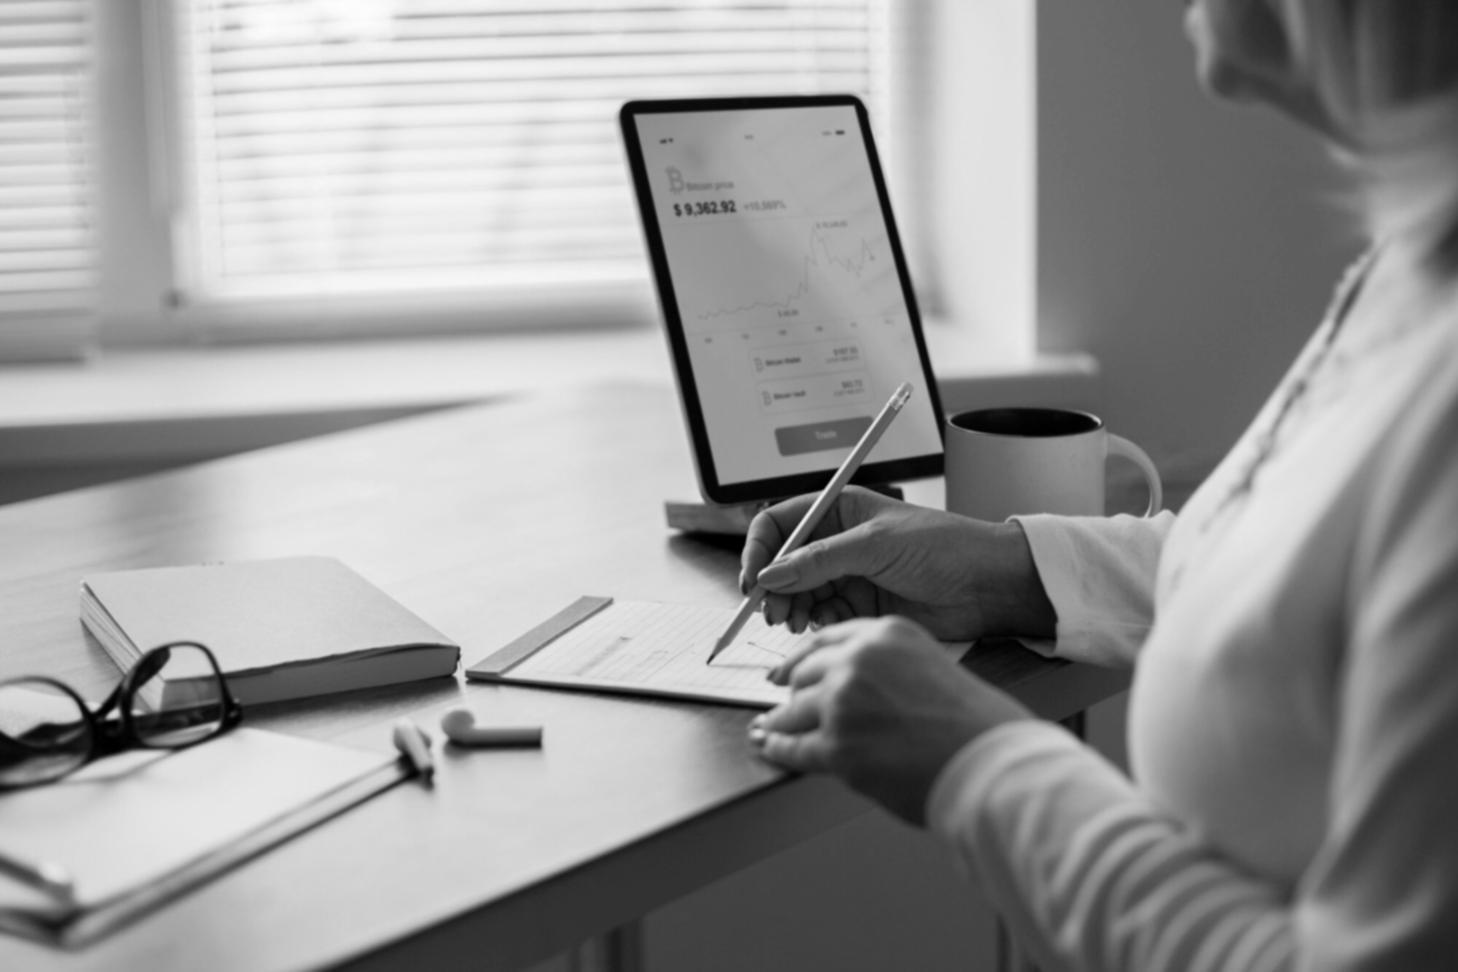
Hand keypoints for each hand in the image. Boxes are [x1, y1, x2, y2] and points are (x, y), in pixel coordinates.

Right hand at [739, 486, 1054, 641]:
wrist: (989, 585)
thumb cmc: (946, 546)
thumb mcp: (876, 545)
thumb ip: (820, 560)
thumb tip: (772, 575)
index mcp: (840, 509)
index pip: (781, 523)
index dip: (761, 548)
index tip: (754, 577)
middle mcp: (838, 540)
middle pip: (783, 562)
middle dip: (772, 586)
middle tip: (772, 609)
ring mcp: (849, 574)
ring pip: (798, 592)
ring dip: (789, 607)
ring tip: (794, 621)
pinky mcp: (860, 605)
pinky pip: (820, 614)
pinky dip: (812, 622)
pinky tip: (816, 626)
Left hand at [748, 616, 1032, 824]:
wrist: (987, 762)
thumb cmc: (972, 722)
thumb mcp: (930, 664)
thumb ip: (888, 666)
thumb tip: (852, 685)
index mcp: (885, 633)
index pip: (826, 638)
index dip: (801, 656)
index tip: (787, 668)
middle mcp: (858, 661)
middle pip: (804, 673)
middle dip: (792, 691)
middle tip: (782, 703)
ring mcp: (842, 703)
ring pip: (792, 711)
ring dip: (780, 723)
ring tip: (770, 729)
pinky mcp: (836, 747)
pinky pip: (792, 747)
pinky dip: (777, 749)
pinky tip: (769, 748)